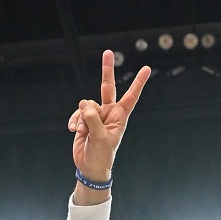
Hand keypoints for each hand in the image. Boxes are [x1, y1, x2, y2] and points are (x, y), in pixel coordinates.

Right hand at [68, 50, 150, 184]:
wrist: (89, 167)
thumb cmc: (101, 156)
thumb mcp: (100, 138)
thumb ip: (93, 119)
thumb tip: (84, 104)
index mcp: (120, 117)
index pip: (131, 96)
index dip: (138, 82)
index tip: (146, 68)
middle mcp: (109, 113)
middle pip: (107, 87)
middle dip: (107, 70)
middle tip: (108, 52)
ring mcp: (96, 115)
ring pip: (86, 104)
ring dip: (82, 118)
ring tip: (82, 132)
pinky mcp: (84, 120)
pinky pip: (77, 113)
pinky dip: (75, 120)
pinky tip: (74, 131)